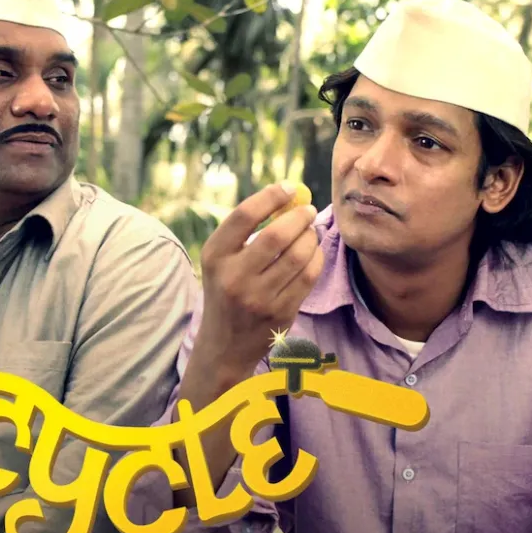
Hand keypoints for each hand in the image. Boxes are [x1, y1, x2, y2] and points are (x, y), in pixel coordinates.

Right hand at [195, 183, 322, 373]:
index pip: (244, 215)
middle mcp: (234, 277)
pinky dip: (316, 257)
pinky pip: (309, 276)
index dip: (271, 196)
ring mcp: (259, 298)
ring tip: (309, 232)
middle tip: (308, 210)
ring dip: (310, 237)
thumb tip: (288, 197)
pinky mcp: (281, 313)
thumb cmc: (226, 290)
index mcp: (215, 256)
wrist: (225, 345)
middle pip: (277, 235)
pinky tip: (313, 252)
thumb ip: (246, 231)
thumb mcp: (221, 260)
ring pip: (298, 255)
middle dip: (299, 217)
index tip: (289, 188)